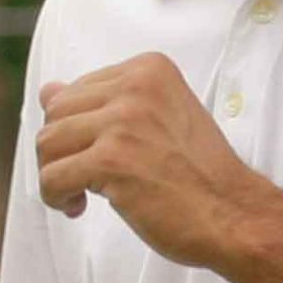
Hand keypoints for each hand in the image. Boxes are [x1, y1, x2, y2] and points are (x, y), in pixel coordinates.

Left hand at [35, 52, 271, 269]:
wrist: (234, 213)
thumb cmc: (200, 174)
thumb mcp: (157, 120)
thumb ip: (106, 102)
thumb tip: (48, 89)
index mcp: (150, 70)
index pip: (78, 88)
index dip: (80, 128)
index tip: (102, 152)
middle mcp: (136, 86)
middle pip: (56, 111)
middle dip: (62, 149)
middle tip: (85, 177)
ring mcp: (123, 121)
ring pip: (48, 142)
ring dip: (56, 173)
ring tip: (82, 193)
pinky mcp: (111, 160)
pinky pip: (52, 176)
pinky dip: (57, 197)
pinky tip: (79, 206)